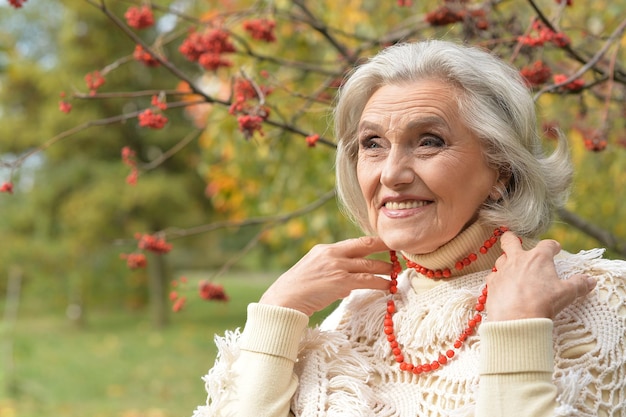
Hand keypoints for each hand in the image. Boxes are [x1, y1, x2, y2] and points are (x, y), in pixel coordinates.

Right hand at [259, 236, 392, 315]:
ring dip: (386, 268)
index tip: (385, 244)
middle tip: (399, 251)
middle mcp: (332, 254)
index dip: (372, 243)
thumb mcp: (314, 273)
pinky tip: (388, 286)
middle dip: (384, 248)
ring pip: (369, 265)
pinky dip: (380, 283)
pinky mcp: (340, 282)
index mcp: (325, 249)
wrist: (283, 301)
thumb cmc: (297, 292)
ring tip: (396, 271)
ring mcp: (336, 267)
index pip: (354, 242)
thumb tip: (350, 284)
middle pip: (365, 246)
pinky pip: (367, 280)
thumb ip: (333, 273)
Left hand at [486, 232, 595, 320]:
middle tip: (515, 241)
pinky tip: (501, 285)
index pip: (546, 245)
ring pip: (500, 259)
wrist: (517, 319)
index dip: (552, 246)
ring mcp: (502, 271)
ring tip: (511, 268)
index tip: (556, 249)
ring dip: (506, 261)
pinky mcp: (491, 284)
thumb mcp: (567, 294)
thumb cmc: (544, 303)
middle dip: (512, 239)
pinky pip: (493, 277)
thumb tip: (590, 280)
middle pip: (510, 241)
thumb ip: (579, 284)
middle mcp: (518, 260)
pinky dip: (498, 279)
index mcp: (538, 258)